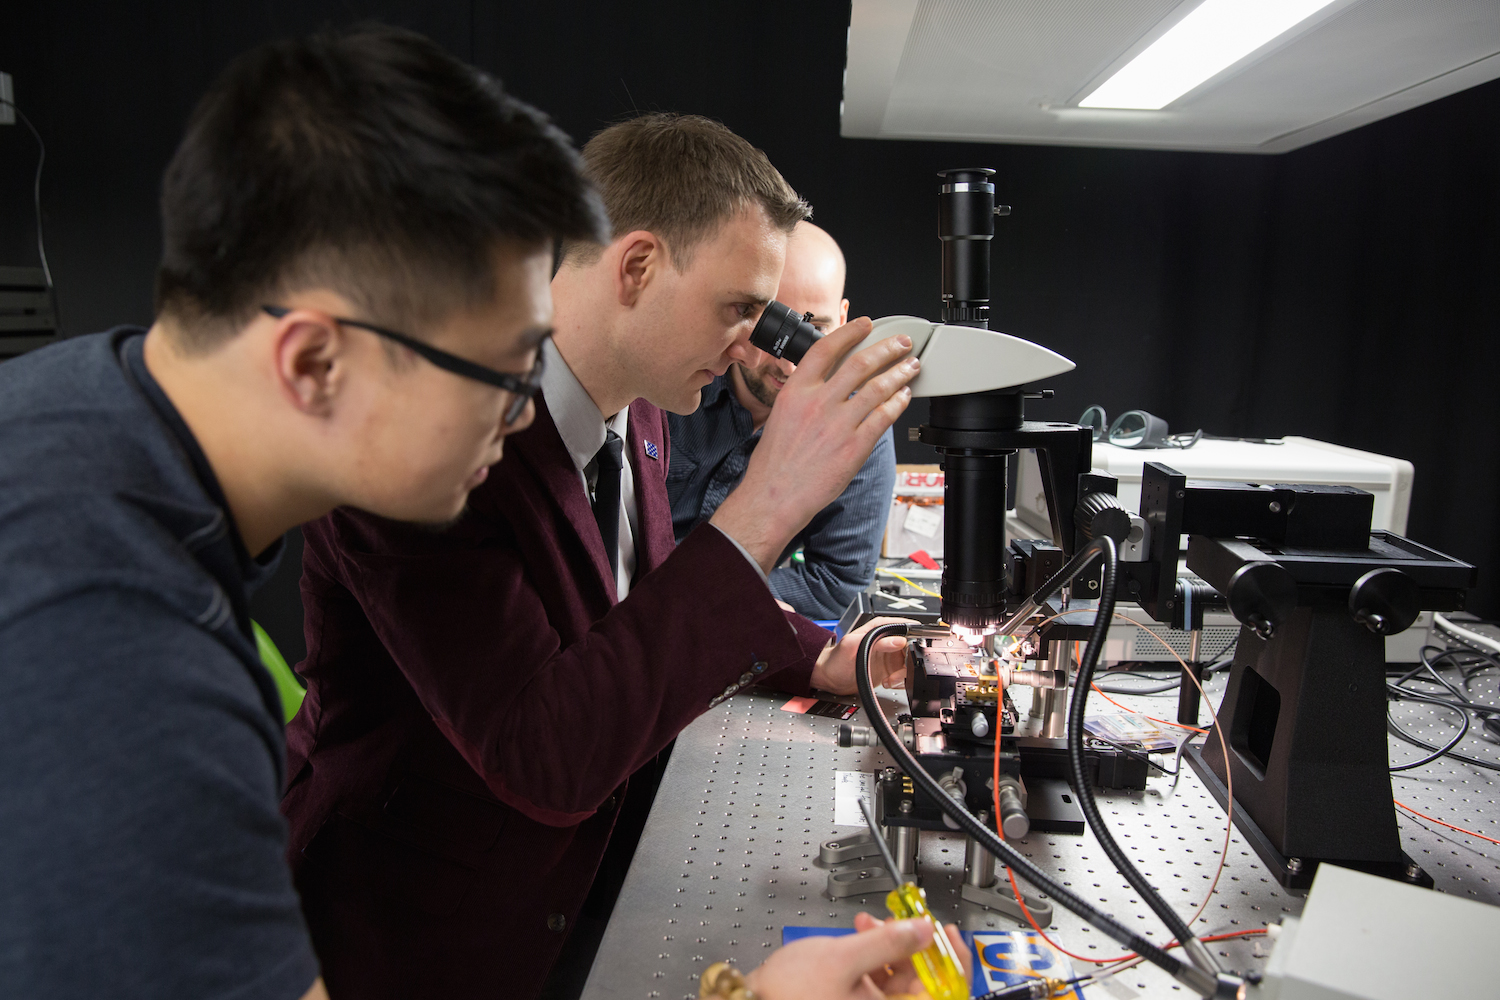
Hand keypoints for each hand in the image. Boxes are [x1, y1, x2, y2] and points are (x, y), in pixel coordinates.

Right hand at [711, 318, 915, 572]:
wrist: (773, 496)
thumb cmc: (775, 462)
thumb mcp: (781, 415)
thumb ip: (805, 395)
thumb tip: (830, 382)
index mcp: (796, 391)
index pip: (826, 349)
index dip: (849, 332)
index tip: (864, 325)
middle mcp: (818, 402)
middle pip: (860, 363)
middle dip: (887, 348)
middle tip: (901, 343)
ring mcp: (838, 424)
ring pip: (878, 387)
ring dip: (899, 372)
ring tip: (911, 366)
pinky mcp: (854, 446)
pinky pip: (884, 416)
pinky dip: (898, 403)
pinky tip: (904, 397)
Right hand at [743, 914, 969, 999]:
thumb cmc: (786, 996)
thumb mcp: (841, 958)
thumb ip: (886, 941)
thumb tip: (924, 929)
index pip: (943, 990)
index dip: (949, 958)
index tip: (944, 932)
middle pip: (922, 983)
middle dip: (912, 945)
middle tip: (905, 921)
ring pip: (897, 982)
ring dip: (890, 948)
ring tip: (872, 924)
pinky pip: (877, 984)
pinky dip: (872, 959)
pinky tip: (859, 937)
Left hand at [810, 617, 910, 695]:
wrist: (830, 678)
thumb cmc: (836, 659)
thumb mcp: (853, 647)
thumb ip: (876, 641)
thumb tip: (898, 640)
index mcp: (880, 627)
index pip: (906, 628)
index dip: (912, 641)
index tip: (908, 655)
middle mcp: (888, 639)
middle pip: (912, 647)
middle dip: (908, 662)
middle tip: (897, 673)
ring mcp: (891, 654)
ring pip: (911, 662)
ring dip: (903, 674)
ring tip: (890, 679)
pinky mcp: (891, 669)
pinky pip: (905, 674)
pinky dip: (901, 681)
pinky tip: (888, 682)